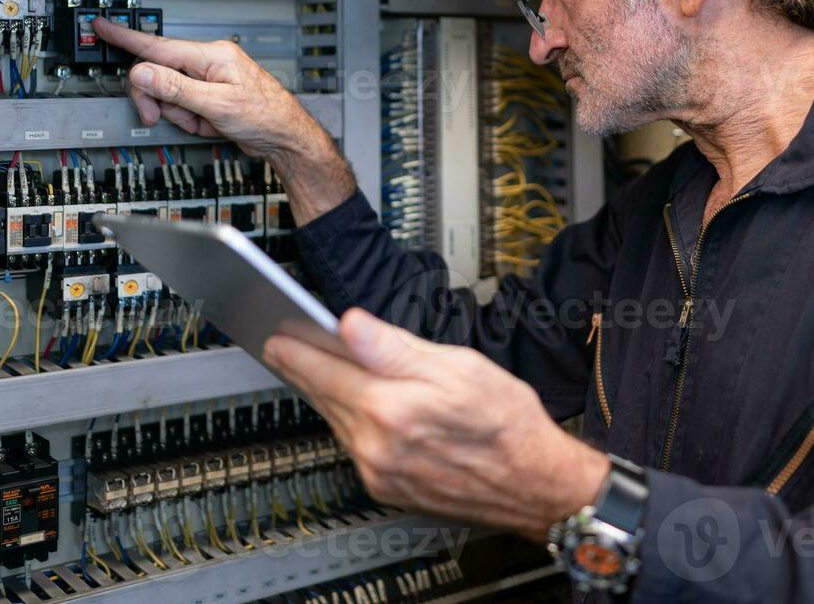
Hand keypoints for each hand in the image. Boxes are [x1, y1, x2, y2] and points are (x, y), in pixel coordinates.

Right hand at [94, 18, 353, 221]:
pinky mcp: (209, 96)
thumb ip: (175, 88)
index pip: (158, 45)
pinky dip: (191, 121)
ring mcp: (208, 80)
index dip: (125, 37)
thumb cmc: (266, 116)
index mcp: (211, 55)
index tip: (101, 26)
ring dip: (180, 115)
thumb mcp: (216, 105)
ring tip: (205, 122)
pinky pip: (183, 106)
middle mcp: (208, 62)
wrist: (286, 138)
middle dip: (159, 99)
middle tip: (159, 116)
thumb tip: (142, 72)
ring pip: (168, 94)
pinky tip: (210, 126)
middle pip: (158, 74)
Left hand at [263, 308, 609, 540]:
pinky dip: (347, 421)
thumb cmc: (508, 423)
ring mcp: (380, 473)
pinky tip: (352, 405)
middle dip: (303, 369)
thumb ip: (395, 347)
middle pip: (324, 398)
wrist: (536, 484)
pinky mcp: (388, 490)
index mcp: (391, 409)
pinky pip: (354, 447)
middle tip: (283, 346)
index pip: (325, 371)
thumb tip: (350, 325)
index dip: (297, 348)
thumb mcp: (459, 366)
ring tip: (315, 369)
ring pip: (337, 423)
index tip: (277, 333)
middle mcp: (377, 447)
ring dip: (325, 395)